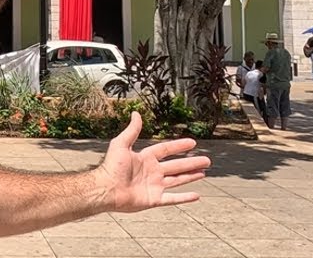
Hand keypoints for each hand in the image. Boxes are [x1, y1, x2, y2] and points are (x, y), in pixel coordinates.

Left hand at [92, 113, 210, 212]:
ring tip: (204, 172)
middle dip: (191, 162)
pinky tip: (196, 195)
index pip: (166, 150)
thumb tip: (136, 113)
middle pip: (176, 166)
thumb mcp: (121, 144)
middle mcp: (152, 172)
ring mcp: (154, 186)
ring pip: (177, 180)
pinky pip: (173, 198)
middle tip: (207, 160)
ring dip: (191, 176)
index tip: (193, 142)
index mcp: (145, 158)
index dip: (179, 146)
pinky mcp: (154, 199)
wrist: (106, 189)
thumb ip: (131, 130)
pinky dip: (184, 197)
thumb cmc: (111, 167)